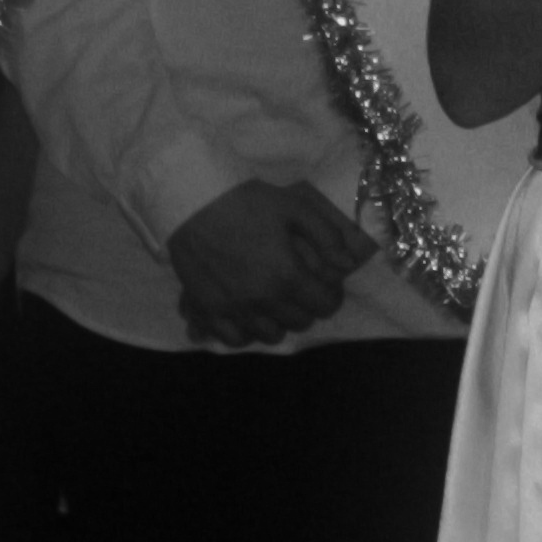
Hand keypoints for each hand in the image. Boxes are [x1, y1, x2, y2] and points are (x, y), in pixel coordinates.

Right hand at [165, 178, 374, 348]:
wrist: (193, 202)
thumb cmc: (247, 202)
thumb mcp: (295, 207)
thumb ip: (327, 237)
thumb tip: (347, 265)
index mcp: (287, 274)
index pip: (324, 305)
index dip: (331, 296)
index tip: (327, 285)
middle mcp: (262, 299)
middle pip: (300, 322)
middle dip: (308, 306)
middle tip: (302, 289)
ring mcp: (234, 308)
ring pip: (271, 335)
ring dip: (280, 321)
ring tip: (276, 301)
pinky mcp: (209, 310)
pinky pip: (235, 339)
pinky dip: (247, 332)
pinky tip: (250, 316)